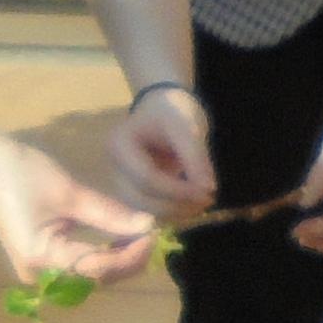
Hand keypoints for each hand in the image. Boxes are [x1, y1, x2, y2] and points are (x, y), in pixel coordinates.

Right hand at [0, 129, 157, 286]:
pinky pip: (78, 264)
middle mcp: (39, 274)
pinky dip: (101, 253)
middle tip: (153, 234)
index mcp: (42, 258)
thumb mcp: (69, 192)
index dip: (131, 255)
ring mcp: (38, 269)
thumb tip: (147, 227)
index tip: (155, 234)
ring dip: (117, 258)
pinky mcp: (41, 259)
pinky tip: (120, 238)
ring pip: (88, 274)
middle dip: (127, 259)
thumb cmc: (18, 171)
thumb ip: (109, 214)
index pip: (97, 268)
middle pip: (94, 277)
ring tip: (141, 235)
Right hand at [105, 86, 213, 212]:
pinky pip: (149, 210)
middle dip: (175, 206)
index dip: (177, 191)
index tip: (207, 192)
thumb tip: (208, 189)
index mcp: (120, 144)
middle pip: (140, 200)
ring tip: (203, 203)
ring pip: (143, 211)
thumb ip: (196, 158)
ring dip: (174, 214)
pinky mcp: (133, 191)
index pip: (146, 178)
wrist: (162, 109)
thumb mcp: (187, 127)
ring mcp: (121, 181)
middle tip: (207, 200)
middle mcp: (114, 167)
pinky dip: (171, 212)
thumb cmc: (172, 111)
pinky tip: (192, 205)